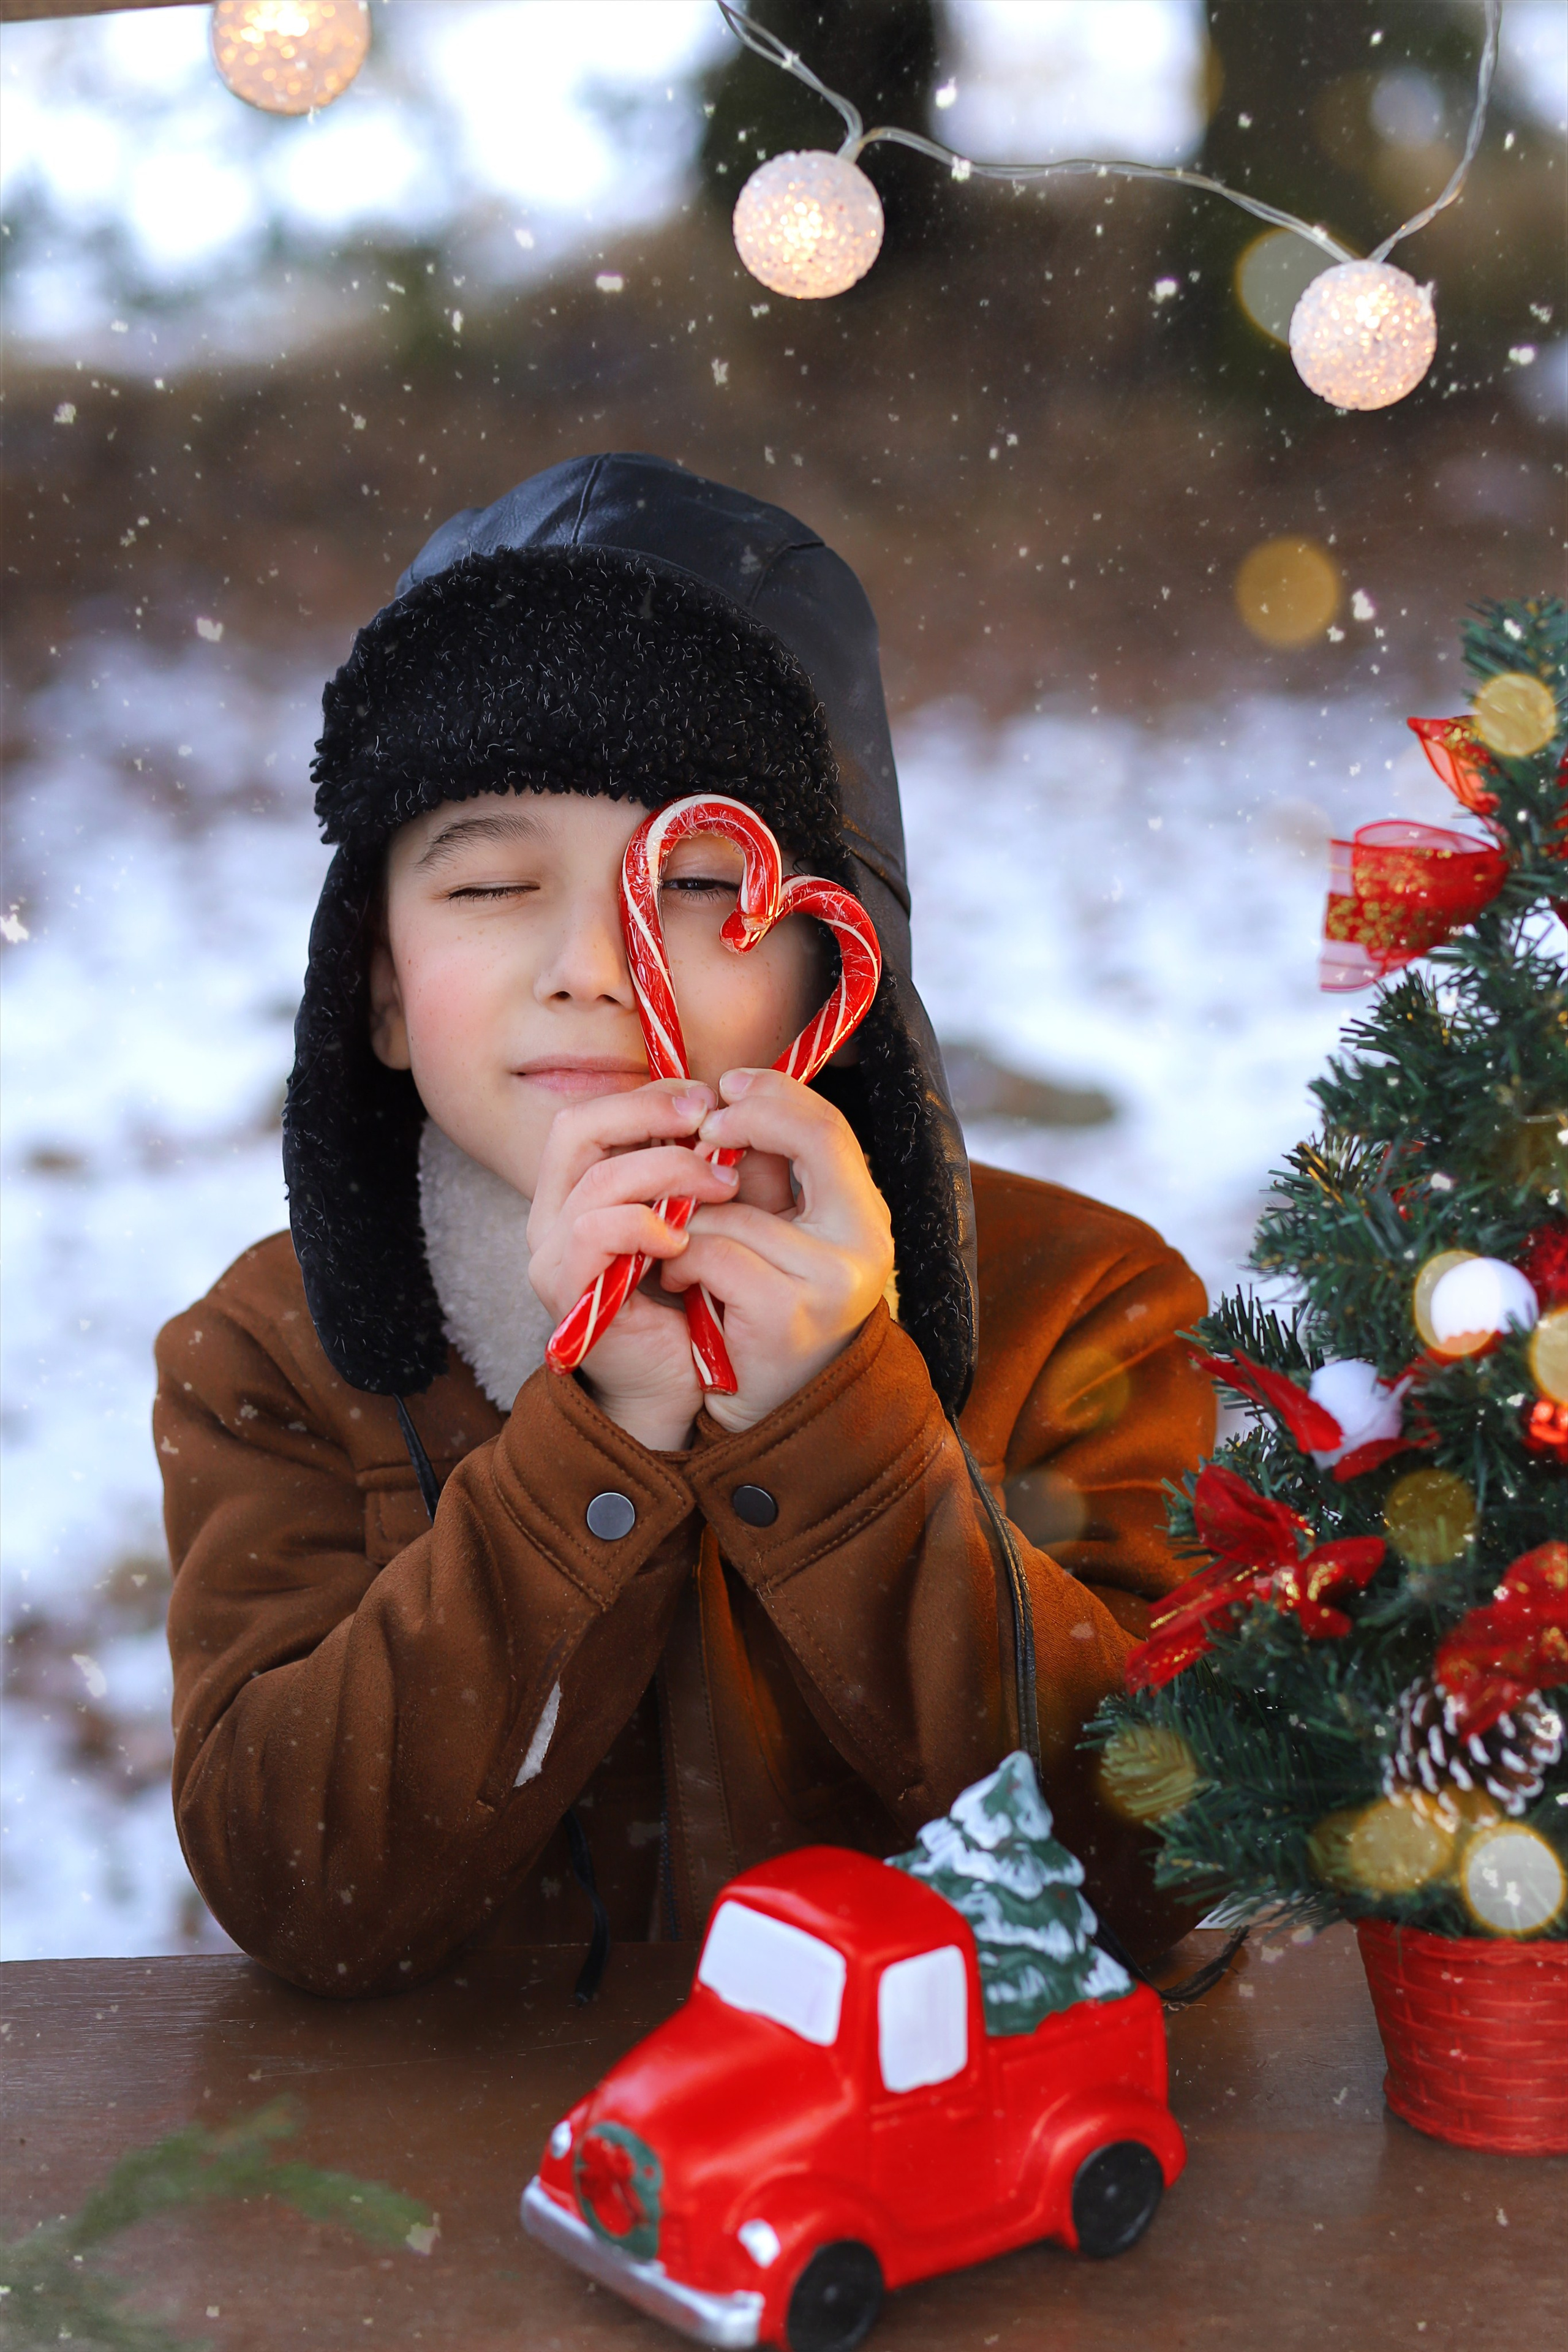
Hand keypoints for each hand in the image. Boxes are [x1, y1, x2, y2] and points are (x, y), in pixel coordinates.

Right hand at [526, 1080, 739, 1450]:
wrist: (675, 1387)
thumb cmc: (691, 1300)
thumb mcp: (703, 1218)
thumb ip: (711, 1168)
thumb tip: (748, 1111)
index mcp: (577, 1190)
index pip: (592, 1114)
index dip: (648, 1097)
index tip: (708, 1098)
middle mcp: (552, 1215)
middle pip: (576, 1127)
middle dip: (649, 1114)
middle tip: (711, 1122)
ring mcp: (553, 1253)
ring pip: (599, 1179)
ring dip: (669, 1171)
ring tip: (723, 1188)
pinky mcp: (568, 1290)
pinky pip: (594, 1232)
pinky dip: (643, 1224)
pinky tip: (683, 1240)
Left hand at [659, 1068, 894, 1434]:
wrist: (753, 1408)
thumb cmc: (751, 1310)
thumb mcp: (769, 1234)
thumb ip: (761, 1176)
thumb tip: (726, 1097)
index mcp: (864, 1218)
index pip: (831, 1128)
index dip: (778, 1095)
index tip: (727, 1088)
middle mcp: (865, 1245)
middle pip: (813, 1141)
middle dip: (746, 1122)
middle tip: (700, 1130)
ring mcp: (831, 1281)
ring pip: (736, 1210)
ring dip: (689, 1221)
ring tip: (675, 1245)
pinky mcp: (788, 1313)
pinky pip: (713, 1254)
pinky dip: (681, 1260)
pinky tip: (674, 1278)